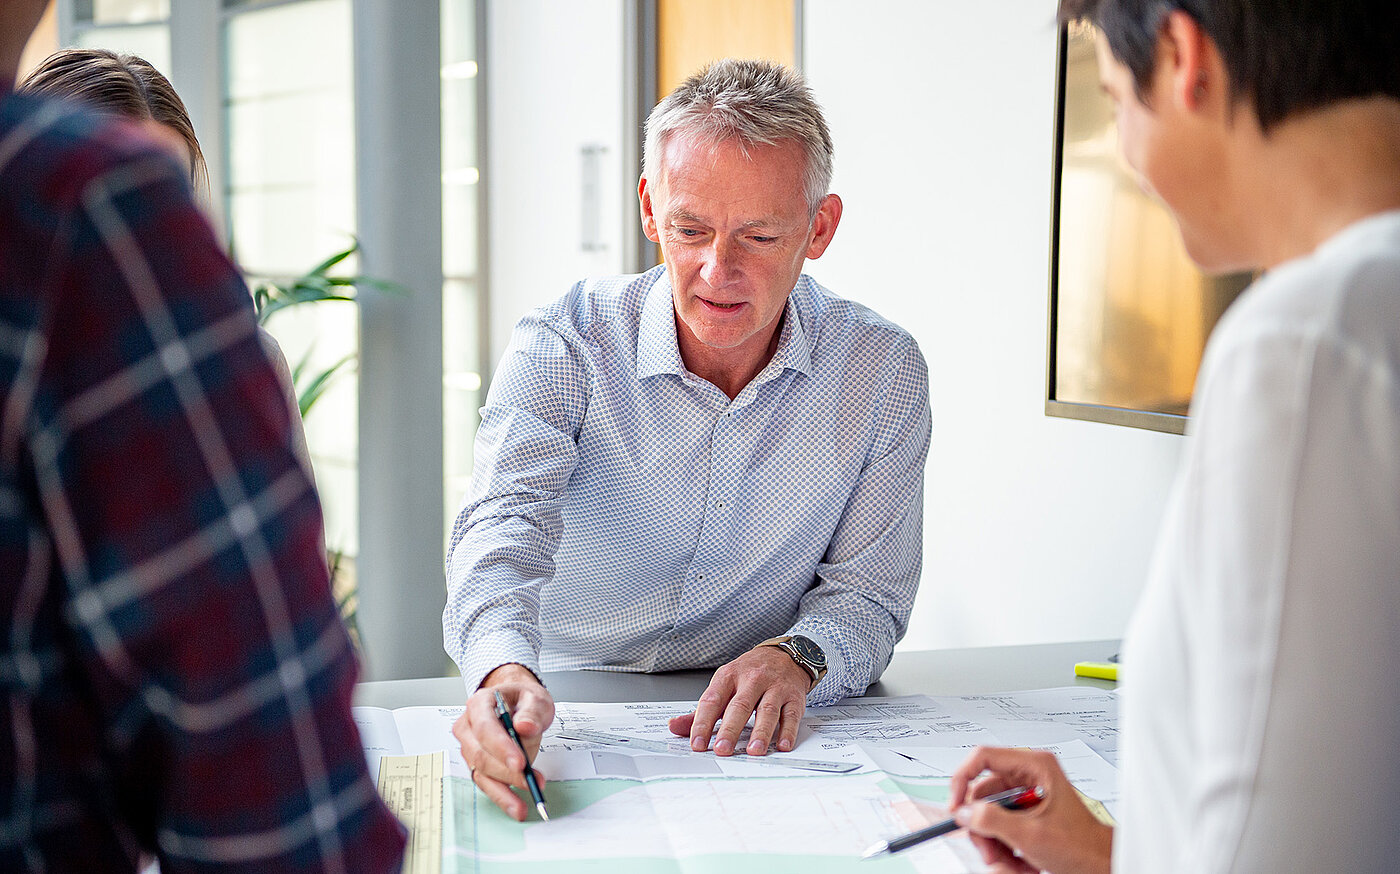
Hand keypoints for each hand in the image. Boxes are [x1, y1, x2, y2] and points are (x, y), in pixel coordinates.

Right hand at [452, 663, 554, 821]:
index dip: (501, 747)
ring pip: (481, 774)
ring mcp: (470, 747)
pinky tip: (516, 805)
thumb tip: (525, 727)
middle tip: (530, 782)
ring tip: (523, 805)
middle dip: (507, 773)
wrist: (517, 703)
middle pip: (481, 755)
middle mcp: (469, 726)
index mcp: (480, 704)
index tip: (520, 763)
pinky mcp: (478, 764)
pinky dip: (502, 796)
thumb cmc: (523, 699)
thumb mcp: (535, 698)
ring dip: (504, 791)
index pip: (485, 728)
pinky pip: (486, 783)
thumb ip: (532, 711)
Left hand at [667, 646, 809, 756]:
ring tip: (753, 751)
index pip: (712, 700)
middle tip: (722, 749)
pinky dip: (788, 731)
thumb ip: (701, 710)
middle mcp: (752, 680)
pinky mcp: (794, 697)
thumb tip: (674, 727)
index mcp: (729, 676)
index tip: (697, 743)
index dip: (703, 723)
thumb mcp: (723, 685)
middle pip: (740, 706)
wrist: (784, 655)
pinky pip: (791, 715)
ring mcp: (775, 687)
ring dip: (761, 732)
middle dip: (730, 729)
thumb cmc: (750, 674)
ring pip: (767, 710)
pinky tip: (782, 745)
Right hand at [949, 746, 1112, 873]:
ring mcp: (1027, 795)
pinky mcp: (1026, 813)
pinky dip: (1004, 846)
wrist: (1101, 864)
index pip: (983, 757)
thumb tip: (965, 812)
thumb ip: (993, 820)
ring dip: (994, 841)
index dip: (963, 779)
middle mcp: (1029, 776)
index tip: (956, 806)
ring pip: (989, 814)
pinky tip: (1020, 862)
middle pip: (983, 793)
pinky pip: (1001, 826)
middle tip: (988, 850)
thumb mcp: (1032, 834)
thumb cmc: (1083, 845)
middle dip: (983, 826)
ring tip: (1009, 863)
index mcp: (1034, 766)